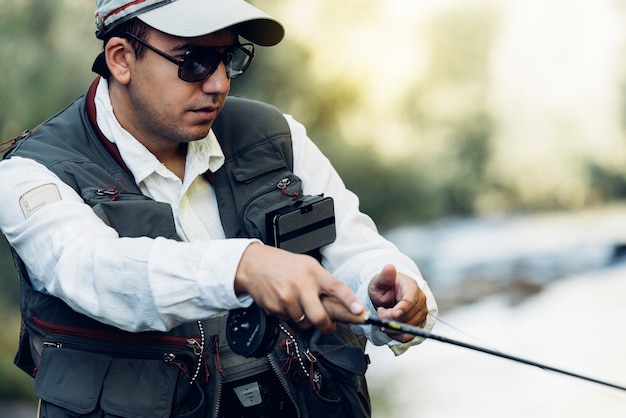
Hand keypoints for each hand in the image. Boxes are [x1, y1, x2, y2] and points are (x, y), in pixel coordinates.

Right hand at [234, 243, 363, 333]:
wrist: (254, 264)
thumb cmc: (283, 264)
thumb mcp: (308, 265)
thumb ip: (323, 282)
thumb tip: (340, 303)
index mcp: (314, 273)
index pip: (336, 288)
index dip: (349, 301)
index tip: (359, 311)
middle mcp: (301, 286)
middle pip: (319, 317)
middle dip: (327, 327)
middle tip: (329, 326)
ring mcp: (287, 298)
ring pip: (304, 322)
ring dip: (305, 319)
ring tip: (299, 304)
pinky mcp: (275, 308)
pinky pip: (289, 321)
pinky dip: (290, 316)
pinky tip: (285, 302)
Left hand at [368, 264, 427, 341]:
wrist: (388, 295)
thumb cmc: (384, 287)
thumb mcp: (380, 280)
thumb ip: (384, 276)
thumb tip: (389, 267)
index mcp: (412, 287)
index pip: (411, 300)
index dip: (402, 309)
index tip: (393, 313)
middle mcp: (420, 301)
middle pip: (409, 316)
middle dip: (391, 318)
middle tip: (379, 312)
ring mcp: (421, 314)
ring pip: (408, 328)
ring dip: (392, 327)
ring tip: (383, 317)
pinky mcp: (418, 325)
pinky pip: (409, 336)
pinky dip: (397, 335)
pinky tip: (388, 328)